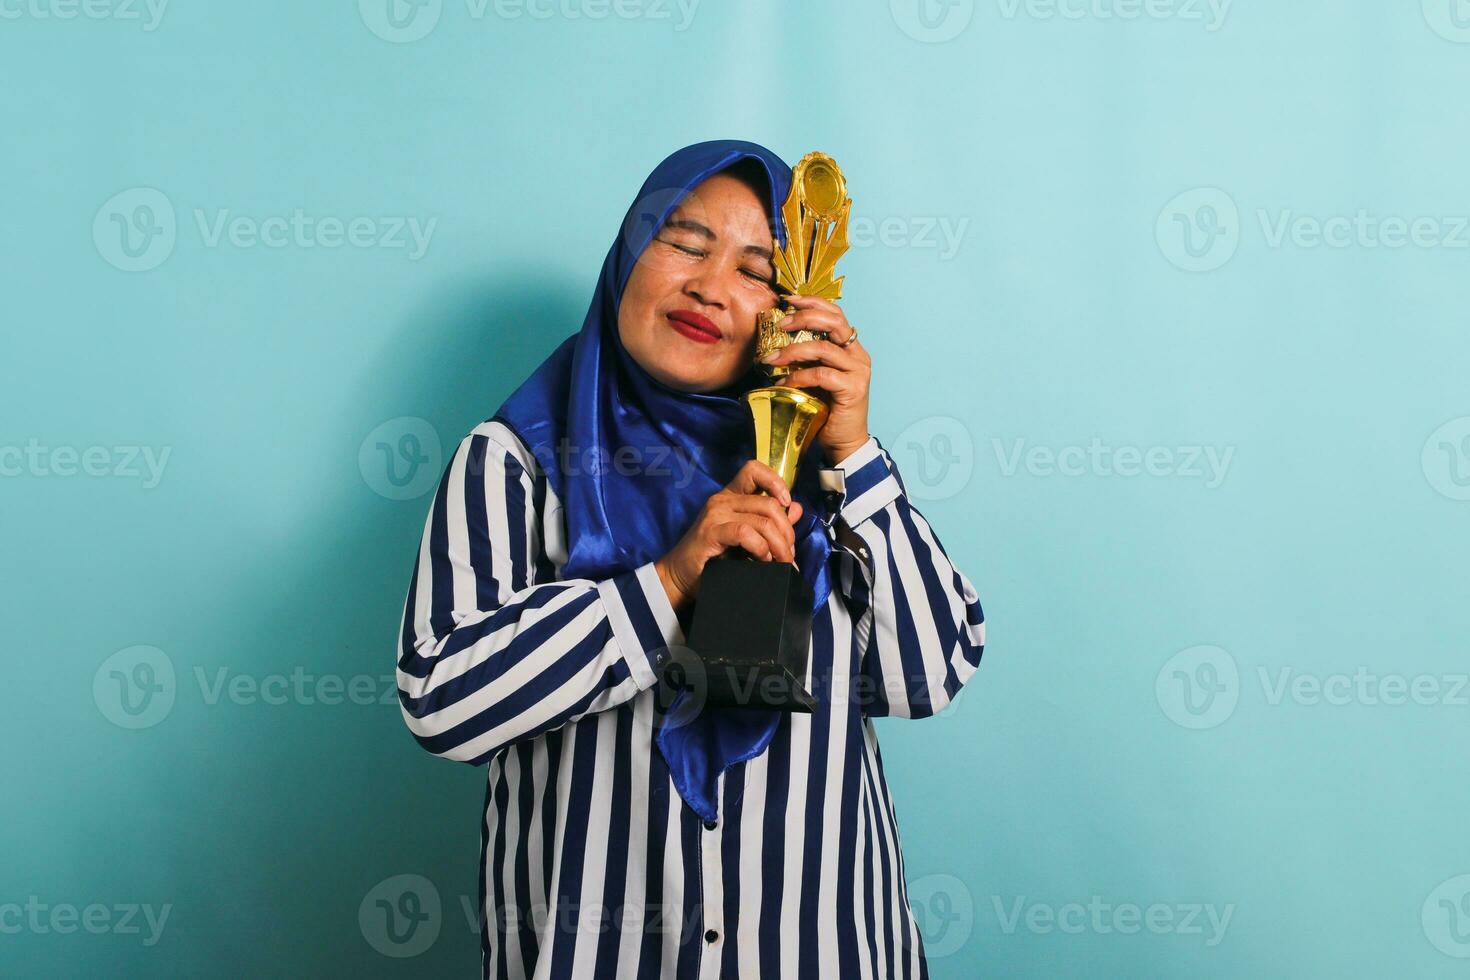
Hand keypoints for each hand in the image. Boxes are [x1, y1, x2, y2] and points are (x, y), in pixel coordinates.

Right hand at [654, 460, 804, 611]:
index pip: (753, 469)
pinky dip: (760, 547)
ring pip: (762, 520)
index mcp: (731, 496)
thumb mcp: (746, 537)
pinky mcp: (710, 532)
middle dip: (787, 531)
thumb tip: (796, 508)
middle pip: (769, 503)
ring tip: (781, 562)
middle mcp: (722, 500)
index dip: (775, 481)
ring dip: (779, 545)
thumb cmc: (713, 558)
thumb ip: (770, 521)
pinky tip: (762, 560)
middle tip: (789, 554)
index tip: (787, 502)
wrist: (682, 577)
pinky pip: (745, 533)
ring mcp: (715, 514)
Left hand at [760, 293, 870, 464]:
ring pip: (824, 348)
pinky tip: (784, 382)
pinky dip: (799, 376)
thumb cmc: (826, 410)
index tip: (789, 300)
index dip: (813, 303)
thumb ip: (807, 358)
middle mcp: (858, 356)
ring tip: (772, 359)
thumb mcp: (815, 377)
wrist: (843, 442)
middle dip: (805, 317)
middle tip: (782, 323)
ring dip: (793, 351)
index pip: (836, 314)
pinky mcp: (853, 389)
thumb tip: (777, 340)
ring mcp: (858, 372)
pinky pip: (821, 374)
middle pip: (835, 322)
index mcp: (851, 348)